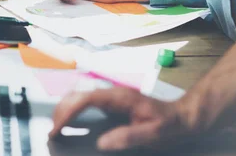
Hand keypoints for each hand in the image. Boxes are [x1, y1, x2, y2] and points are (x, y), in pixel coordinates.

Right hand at [49, 88, 194, 150]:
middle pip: (78, 94)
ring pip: (79, 95)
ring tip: (56, 127)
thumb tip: (101, 143)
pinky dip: (72, 109)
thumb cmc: (169, 124)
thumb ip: (128, 137)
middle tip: (52, 131)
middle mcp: (113, 93)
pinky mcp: (112, 102)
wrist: (183, 116)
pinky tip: (69, 120)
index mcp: (120, 98)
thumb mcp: (153, 134)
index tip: (57, 128)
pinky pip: (86, 101)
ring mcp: (112, 96)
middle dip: (61, 110)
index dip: (68, 112)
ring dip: (64, 108)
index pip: (85, 99)